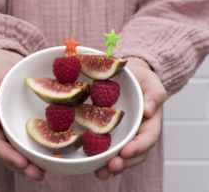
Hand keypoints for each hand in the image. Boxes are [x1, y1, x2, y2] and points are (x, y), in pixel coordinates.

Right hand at [0, 49, 45, 180]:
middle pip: (11, 152)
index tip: (22, 163)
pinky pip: (34, 137)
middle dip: (23, 166)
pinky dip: (41, 147)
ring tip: (45, 172)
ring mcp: (16, 127)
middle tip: (38, 175)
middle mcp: (4, 129)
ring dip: (33, 163)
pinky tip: (52, 154)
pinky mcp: (28, 122)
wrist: (8, 65)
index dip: (8, 155)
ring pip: (23, 149)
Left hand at [94, 57, 166, 179]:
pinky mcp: (110, 134)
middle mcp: (137, 132)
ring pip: (122, 156)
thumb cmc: (140, 78)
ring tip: (100, 172)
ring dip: (112, 167)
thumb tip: (149, 110)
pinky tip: (93, 165)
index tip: (126, 152)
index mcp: (149, 121)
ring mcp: (124, 135)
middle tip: (111, 166)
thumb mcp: (150, 80)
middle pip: (135, 153)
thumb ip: (155, 93)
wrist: (126, 76)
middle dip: (124, 162)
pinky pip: (108, 149)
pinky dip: (102, 160)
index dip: (138, 147)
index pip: (148, 137)